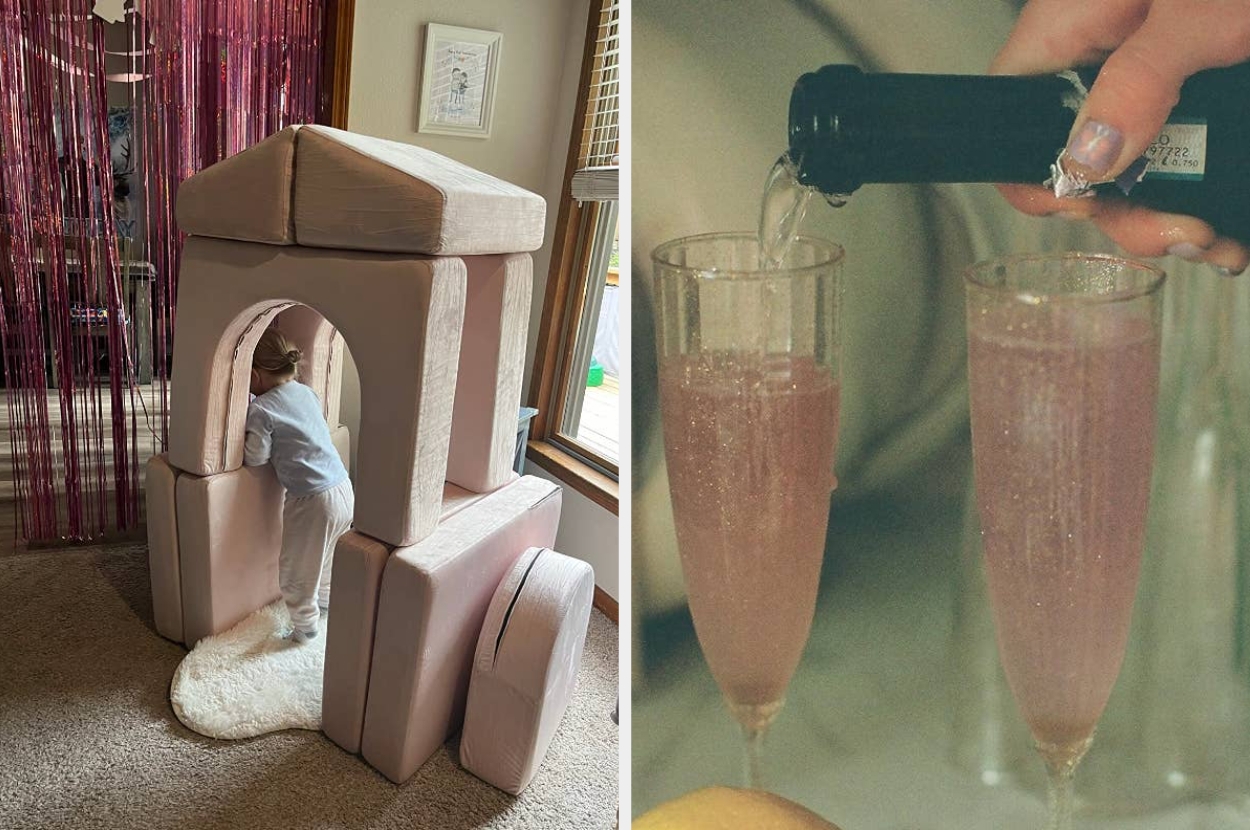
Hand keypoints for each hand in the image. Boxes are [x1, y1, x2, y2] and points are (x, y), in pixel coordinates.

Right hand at [991, 0, 1249, 273]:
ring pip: (1130, 170)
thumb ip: (1138, 83)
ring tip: (1218, 239)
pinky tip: (1225, 219)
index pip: (1010, 122)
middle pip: (1078, 163)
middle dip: (1126, 213)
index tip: (1094, 204)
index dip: (1039, 178)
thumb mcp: (1196, 14)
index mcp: (1070, 30)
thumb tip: (1088, 160)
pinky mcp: (1188, 89)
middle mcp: (1098, 61)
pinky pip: (1177, 155)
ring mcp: (1144, 80)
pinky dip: (1200, 193)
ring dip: (1168, 215)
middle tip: (1183, 234)